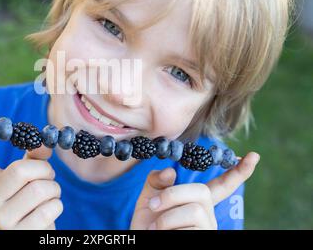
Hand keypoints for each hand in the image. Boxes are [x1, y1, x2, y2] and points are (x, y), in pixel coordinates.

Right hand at [0, 124, 62, 229]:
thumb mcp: (31, 175)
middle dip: (44, 169)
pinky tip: (48, 212)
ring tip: (48, 196)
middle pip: (19, 170)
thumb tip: (45, 142)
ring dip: (53, 189)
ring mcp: (1, 219)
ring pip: (38, 190)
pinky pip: (48, 209)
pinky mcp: (18, 233)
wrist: (36, 231)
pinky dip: (56, 205)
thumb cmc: (33, 200)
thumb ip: (36, 157)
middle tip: (48, 175)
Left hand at [130, 152, 259, 229]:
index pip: (222, 185)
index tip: (254, 155)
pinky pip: (191, 229)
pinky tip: (161, 235)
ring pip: (195, 212)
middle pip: (202, 192)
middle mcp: (207, 215)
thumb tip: (170, 171)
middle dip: (173, 195)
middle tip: (152, 205)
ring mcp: (207, 229)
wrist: (141, 241)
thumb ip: (156, 181)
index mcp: (197, 201)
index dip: (238, 172)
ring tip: (155, 228)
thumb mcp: (149, 198)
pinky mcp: (204, 238)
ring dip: (167, 217)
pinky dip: (168, 230)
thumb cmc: (147, 224)